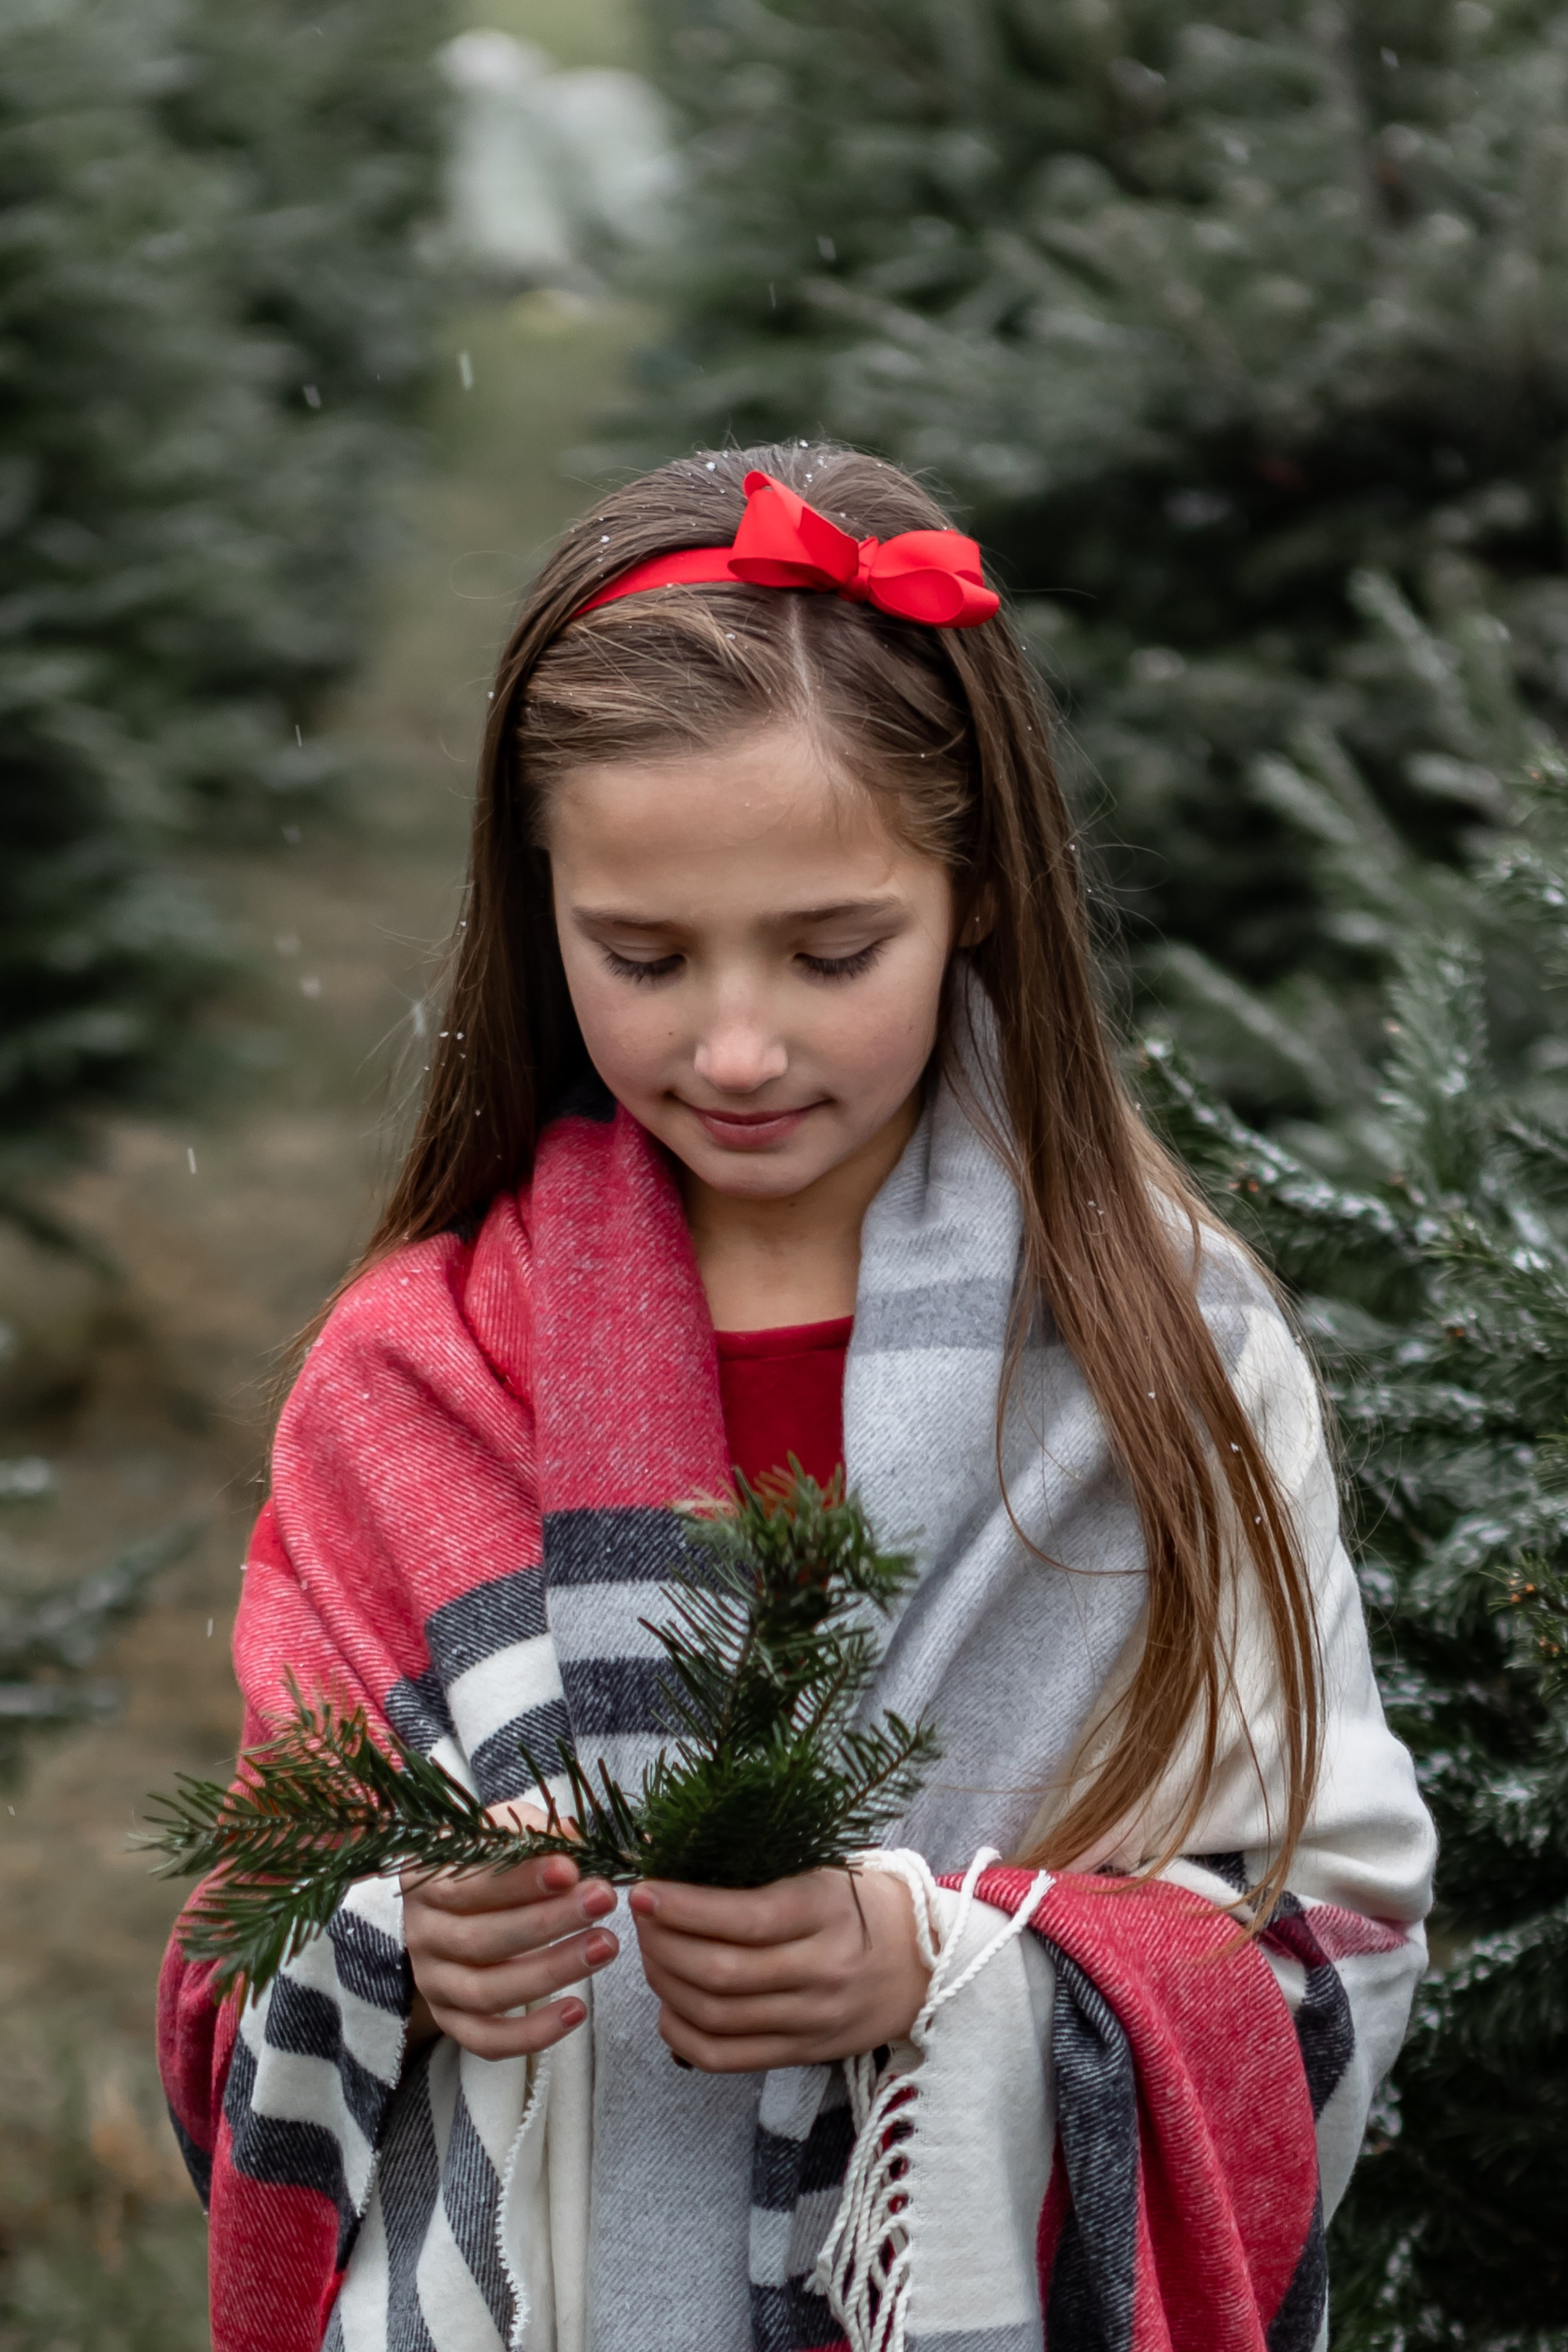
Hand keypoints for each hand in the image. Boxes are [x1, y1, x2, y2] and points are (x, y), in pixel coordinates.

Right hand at [401, 1805, 618, 2060]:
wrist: (451, 1910)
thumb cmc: (483, 1864)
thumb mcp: (499, 1835)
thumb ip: (533, 1833)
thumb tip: (577, 1842)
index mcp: (426, 1882)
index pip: (470, 1884)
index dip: (522, 1879)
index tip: (572, 1870)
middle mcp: (422, 1934)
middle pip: (483, 1939)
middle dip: (550, 1922)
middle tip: (603, 1901)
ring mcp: (433, 1983)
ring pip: (488, 1991)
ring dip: (552, 1972)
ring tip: (605, 1946)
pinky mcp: (450, 2020)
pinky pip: (486, 2040)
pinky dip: (531, 2034)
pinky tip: (576, 2011)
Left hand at [628, 1866, 928, 2072]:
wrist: (926, 1964)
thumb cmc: (863, 1904)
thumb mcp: (824, 1872)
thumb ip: (761, 1873)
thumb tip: (678, 1862)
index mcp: (828, 1912)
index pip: (746, 1918)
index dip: (684, 1908)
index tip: (645, 1891)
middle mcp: (822, 1970)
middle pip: (721, 1972)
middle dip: (664, 1945)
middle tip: (642, 1919)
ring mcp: (813, 2019)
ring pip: (716, 2016)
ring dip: (666, 1984)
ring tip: (650, 1954)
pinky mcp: (803, 2054)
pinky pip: (726, 2058)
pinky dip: (682, 2036)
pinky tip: (667, 2006)